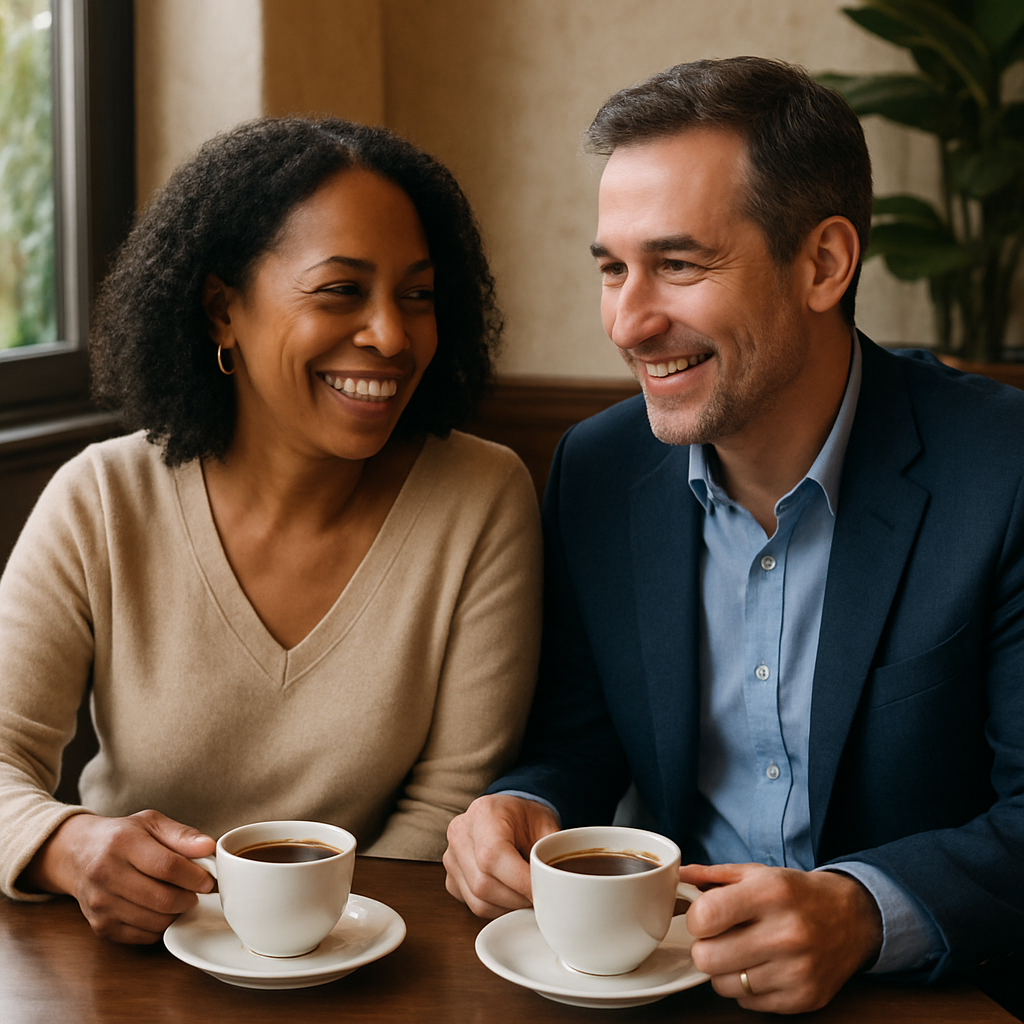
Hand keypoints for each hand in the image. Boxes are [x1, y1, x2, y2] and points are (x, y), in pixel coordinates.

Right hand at [24, 809, 215, 943]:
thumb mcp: (151, 823)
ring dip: (176, 913)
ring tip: (180, 898)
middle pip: (162, 898)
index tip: (208, 880)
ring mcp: (100, 904)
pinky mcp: (100, 926)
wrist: (77, 854)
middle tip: (197, 892)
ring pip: (154, 921)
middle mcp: (106, 875)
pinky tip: (162, 910)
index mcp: (123, 844)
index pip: (167, 866)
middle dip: (189, 898)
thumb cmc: (121, 837)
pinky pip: (142, 936)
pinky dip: (160, 926)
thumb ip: (182, 835)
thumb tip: (209, 847)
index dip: (194, 876)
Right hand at [443, 793, 558, 917]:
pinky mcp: (451, 877)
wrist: (507, 812)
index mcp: (484, 813)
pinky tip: (511, 896)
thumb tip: (559, 885)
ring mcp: (451, 857)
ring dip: (507, 907)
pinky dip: (496, 908)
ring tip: (527, 897)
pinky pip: (472, 904)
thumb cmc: (526, 817)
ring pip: (477, 900)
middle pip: (483, 883)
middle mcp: (460, 833)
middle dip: (517, 898)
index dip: (519, 882)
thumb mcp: (546, 824)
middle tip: (540, 898)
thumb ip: (551, 852)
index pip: (493, 856)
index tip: (543, 893)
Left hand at [681, 862, 882, 1013]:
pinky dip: (746, 988)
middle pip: (707, 958)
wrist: (851, 918)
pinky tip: (762, 967)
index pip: (705, 916)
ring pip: (723, 985)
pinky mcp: (804, 999)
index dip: (695, 918)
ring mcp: (796, 971)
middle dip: (705, 947)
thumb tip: (677, 878)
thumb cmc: (795, 893)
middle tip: (719, 938)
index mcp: (770, 894)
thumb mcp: (756, 873)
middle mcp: (785, 933)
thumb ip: (712, 876)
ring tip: (742, 952)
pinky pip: (748, 1003)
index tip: (704, 917)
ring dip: (724, 970)